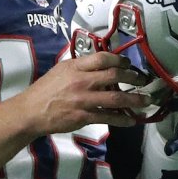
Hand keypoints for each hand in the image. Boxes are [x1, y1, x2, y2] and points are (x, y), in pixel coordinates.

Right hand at [15, 52, 150, 134]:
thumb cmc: (45, 90)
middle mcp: (82, 81)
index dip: (120, 60)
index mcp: (76, 67)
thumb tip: (100, 64)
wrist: (31, 111)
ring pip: (115, 98)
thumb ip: (80, 66)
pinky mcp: (84, 117)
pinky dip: (122, 119)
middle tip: (142, 80)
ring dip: (134, 99)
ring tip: (146, 100)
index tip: (128, 64)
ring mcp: (84, 100)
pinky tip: (131, 120)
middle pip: (114, 75)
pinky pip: (108, 117)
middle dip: (133, 77)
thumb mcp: (61, 70)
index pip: (103, 58)